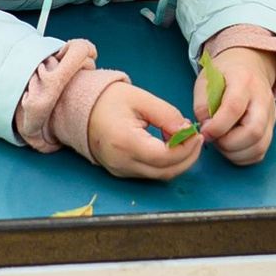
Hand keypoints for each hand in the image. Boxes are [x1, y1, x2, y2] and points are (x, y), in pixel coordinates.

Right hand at [84, 77, 208, 178]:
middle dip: (188, 158)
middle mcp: (122, 163)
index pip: (164, 157)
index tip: (196, 133)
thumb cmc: (108, 100)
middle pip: (165, 172)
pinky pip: (150, 174)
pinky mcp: (121, 172)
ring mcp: (120, 170)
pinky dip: (165, 163)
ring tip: (185, 140)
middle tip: (196, 139)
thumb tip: (187, 131)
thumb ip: (166, 114)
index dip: (186, 148)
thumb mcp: (140, 99)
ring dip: (178, 161)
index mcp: (125, 142)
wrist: (79, 109)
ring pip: (159, 176)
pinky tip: (170, 146)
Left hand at [194, 42, 275, 165]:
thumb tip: (206, 131)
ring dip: (235, 153)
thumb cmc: (223, 76)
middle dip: (228, 143)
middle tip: (214, 139)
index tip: (204, 133)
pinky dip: (243, 157)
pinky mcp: (271, 128)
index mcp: (244, 81)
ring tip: (221, 143)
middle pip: (254, 131)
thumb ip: (202, 105)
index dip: (217, 126)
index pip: (234, 108)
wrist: (247, 68)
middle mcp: (263, 99)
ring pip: (260, 146)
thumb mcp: (206, 82)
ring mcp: (271, 115)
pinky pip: (260, 152)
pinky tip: (231, 148)